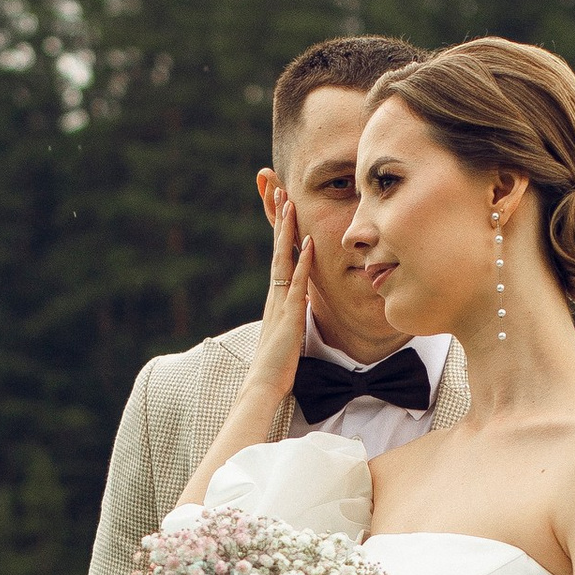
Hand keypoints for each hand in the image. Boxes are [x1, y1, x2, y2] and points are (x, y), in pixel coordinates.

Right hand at [249, 175, 315, 406]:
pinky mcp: (290, 314)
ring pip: (284, 258)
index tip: (283, 207)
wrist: (264, 384)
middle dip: (280, 219)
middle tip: (280, 190)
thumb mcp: (288, 333)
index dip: (281, 232)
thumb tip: (302, 301)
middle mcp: (275, 295)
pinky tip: (309, 242)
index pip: (279, 257)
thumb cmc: (277, 365)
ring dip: (287, 231)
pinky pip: (298, 282)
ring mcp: (281, 302)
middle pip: (277, 249)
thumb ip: (293, 314)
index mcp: (275, 298)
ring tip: (290, 203)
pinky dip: (304, 261)